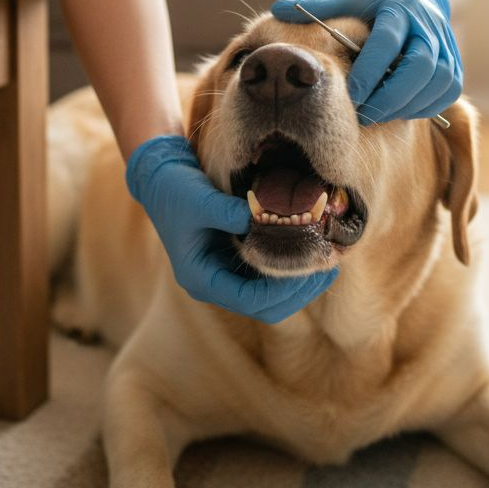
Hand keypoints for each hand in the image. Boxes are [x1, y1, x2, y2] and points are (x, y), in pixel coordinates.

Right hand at [125, 135, 337, 322]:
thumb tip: (267, 217)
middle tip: (327, 266)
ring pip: (272, 296)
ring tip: (327, 259)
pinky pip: (269, 275)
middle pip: (266, 308)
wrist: (161, 179)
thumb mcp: (198, 199)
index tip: (309, 266)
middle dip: (299, 291)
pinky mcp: (236, 260)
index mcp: (201, 280)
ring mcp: (227, 274)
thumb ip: (229, 212)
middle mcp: (216, 284)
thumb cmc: (174, 190)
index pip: (251, 302)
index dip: (284, 289)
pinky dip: (291, 268)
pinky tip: (311, 250)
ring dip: (300, 282)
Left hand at [271, 0, 460, 123]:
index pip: (388, 42)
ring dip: (407, 104)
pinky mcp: (455, 67)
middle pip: (420, 66)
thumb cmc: (374, 2)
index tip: (350, 95)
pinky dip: (424, 107)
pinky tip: (400, 110)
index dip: (369, 71)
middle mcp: (429, 26)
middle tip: (364, 114)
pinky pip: (445, 93)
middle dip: (391, 95)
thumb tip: (277, 8)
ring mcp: (447, 47)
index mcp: (400, 7)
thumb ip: (317, 4)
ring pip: (436, 83)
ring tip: (378, 114)